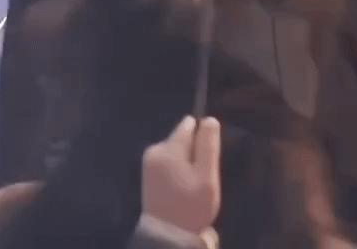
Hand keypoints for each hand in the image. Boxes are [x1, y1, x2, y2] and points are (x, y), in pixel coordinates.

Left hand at [141, 116, 220, 235]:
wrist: (167, 238)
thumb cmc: (190, 207)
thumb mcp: (207, 178)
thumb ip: (208, 146)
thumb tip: (209, 119)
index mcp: (169, 147)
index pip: (189, 124)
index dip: (202, 140)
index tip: (206, 161)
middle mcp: (155, 149)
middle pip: (182, 138)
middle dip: (193, 153)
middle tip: (199, 179)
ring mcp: (148, 162)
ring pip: (175, 151)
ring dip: (185, 164)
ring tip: (189, 187)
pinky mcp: (147, 174)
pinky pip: (167, 163)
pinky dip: (176, 172)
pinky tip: (180, 190)